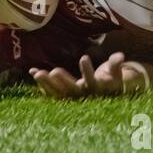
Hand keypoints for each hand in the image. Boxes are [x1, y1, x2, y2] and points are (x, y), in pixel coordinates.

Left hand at [29, 52, 150, 99]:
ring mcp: (72, 97)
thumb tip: (120, 55)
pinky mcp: (63, 96)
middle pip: (71, 90)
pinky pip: (51, 91)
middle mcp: (83, 96)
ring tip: (37, 73)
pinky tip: (32, 72)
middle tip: (54, 71)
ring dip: (47, 83)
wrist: (106, 94)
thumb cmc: (111, 80)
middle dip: (63, 81)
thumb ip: (116, 64)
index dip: (87, 70)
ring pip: (58, 92)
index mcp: (97, 90)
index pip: (92, 81)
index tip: (84, 57)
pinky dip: (41, 83)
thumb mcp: (116, 73)